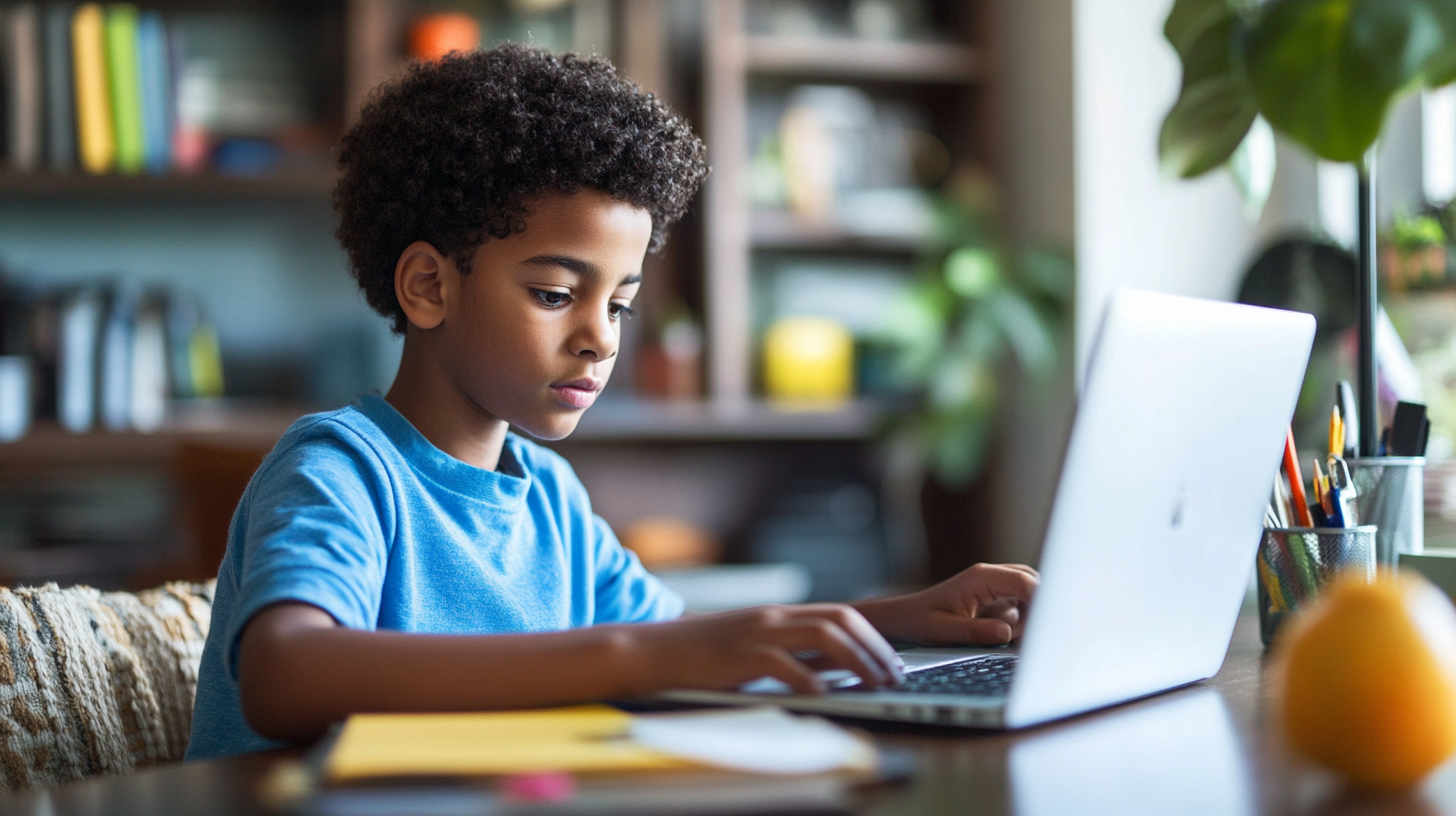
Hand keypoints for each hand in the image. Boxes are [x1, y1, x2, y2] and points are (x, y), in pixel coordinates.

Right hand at [624, 604, 903, 694]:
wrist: (653, 651)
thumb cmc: (702, 655)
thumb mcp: (752, 647)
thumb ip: (790, 652)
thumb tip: (835, 669)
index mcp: (779, 614)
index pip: (842, 613)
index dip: (874, 636)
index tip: (893, 660)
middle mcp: (773, 617)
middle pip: (841, 620)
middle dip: (875, 647)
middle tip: (893, 675)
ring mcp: (757, 634)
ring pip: (822, 635)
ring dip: (856, 660)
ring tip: (873, 683)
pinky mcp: (739, 656)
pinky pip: (783, 664)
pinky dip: (808, 680)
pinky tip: (823, 695)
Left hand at [854, 563, 1038, 645]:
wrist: (904, 619)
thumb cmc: (919, 621)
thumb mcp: (944, 630)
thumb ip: (976, 631)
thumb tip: (1007, 632)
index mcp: (981, 578)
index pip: (1025, 582)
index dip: (1042, 602)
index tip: (1047, 627)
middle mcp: (990, 576)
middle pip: (1033, 582)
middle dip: (1038, 609)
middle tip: (1026, 635)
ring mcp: (992, 586)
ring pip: (1028, 595)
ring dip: (1027, 618)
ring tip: (1005, 638)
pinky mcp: (992, 598)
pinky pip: (1017, 606)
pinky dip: (1018, 622)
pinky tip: (1001, 636)